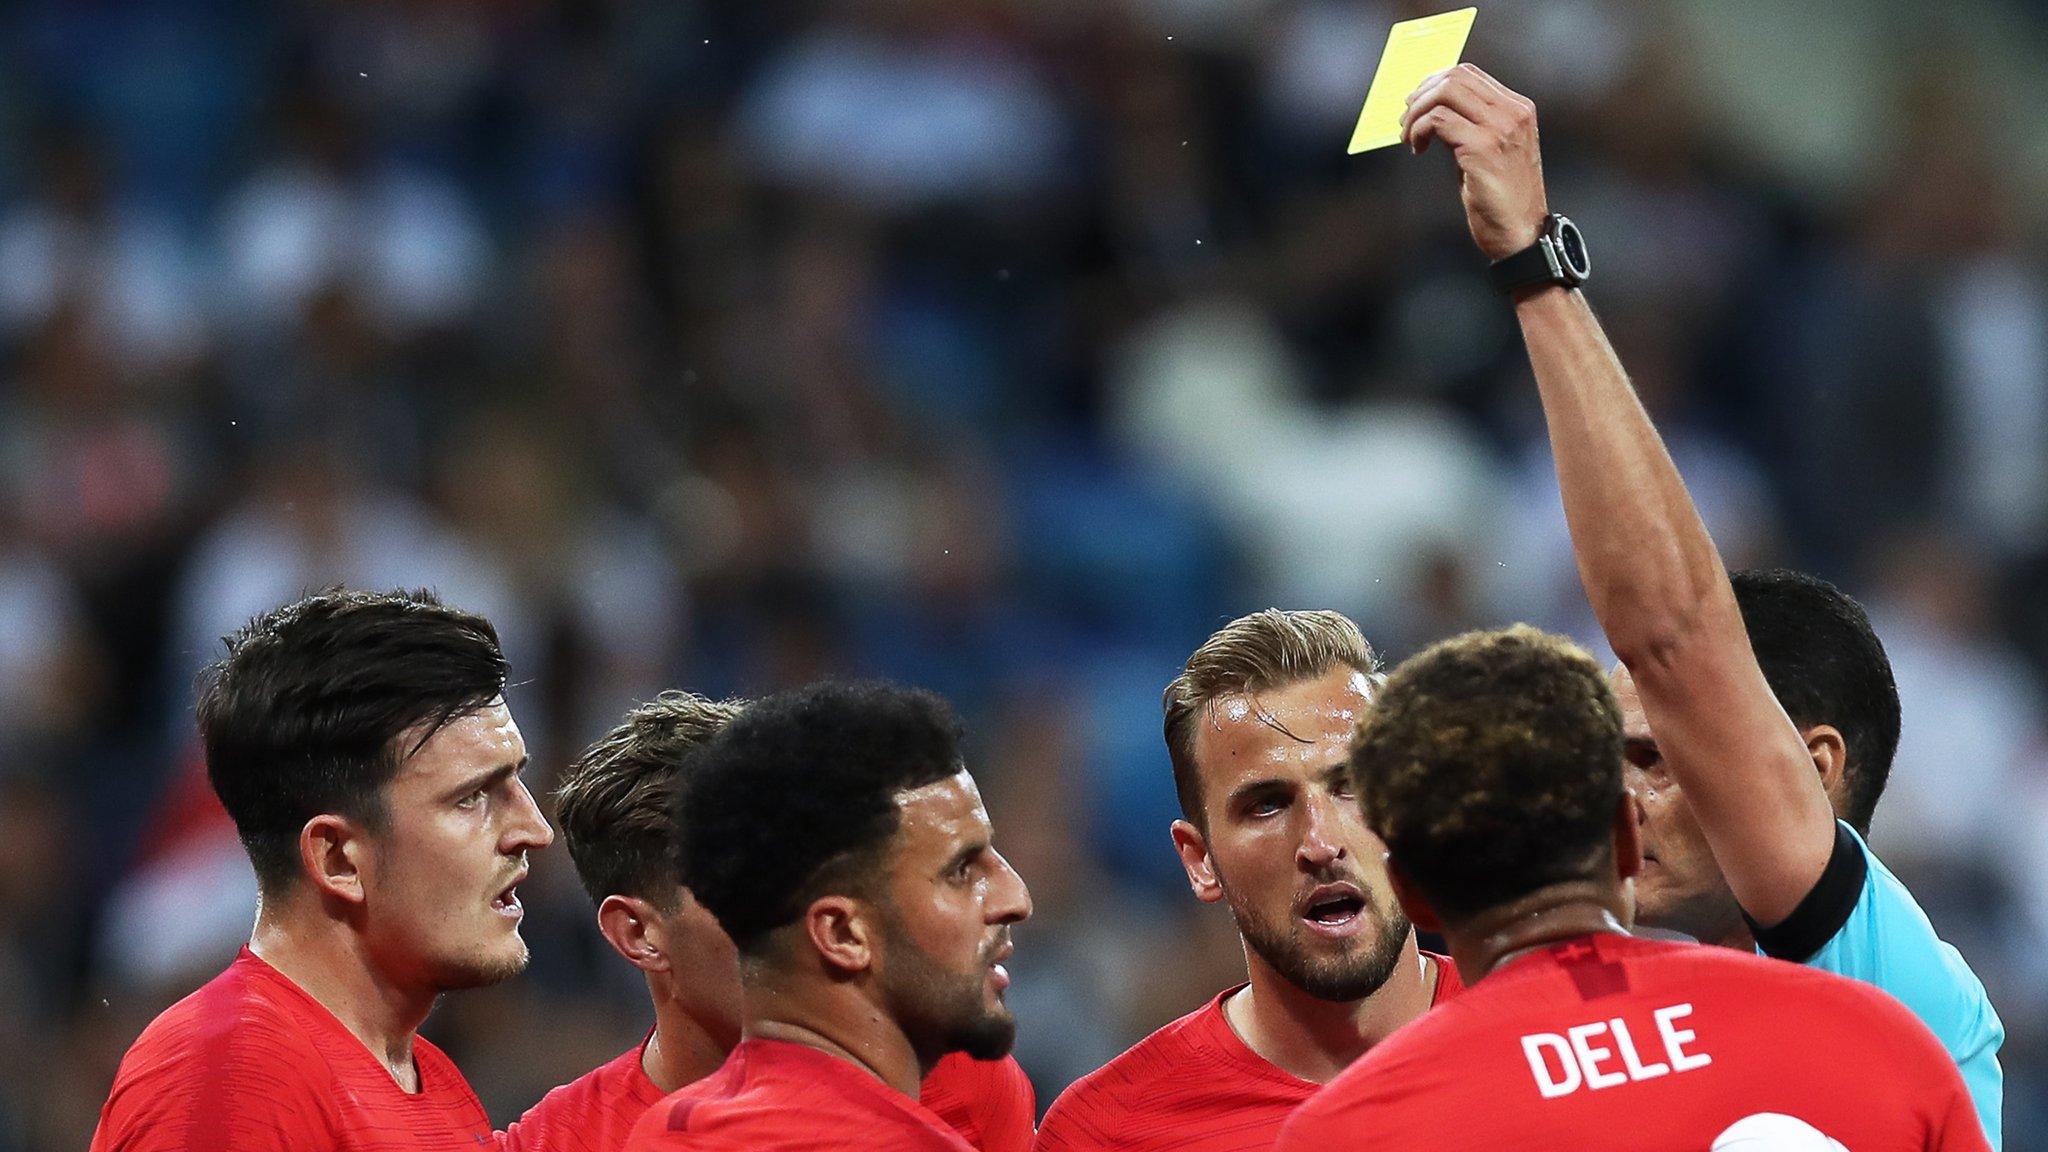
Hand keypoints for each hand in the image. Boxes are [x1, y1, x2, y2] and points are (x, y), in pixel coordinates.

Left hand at [1400, 64, 1547, 260]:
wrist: (1520, 235)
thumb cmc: (1501, 199)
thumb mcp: (1491, 151)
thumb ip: (1471, 124)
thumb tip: (1432, 109)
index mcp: (1518, 109)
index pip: (1469, 74)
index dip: (1434, 83)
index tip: (1417, 105)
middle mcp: (1513, 113)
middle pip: (1455, 77)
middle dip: (1421, 95)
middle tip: (1406, 121)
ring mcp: (1500, 129)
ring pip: (1445, 93)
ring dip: (1416, 113)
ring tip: (1409, 137)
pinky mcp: (1483, 148)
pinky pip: (1438, 121)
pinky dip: (1419, 130)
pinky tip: (1417, 148)